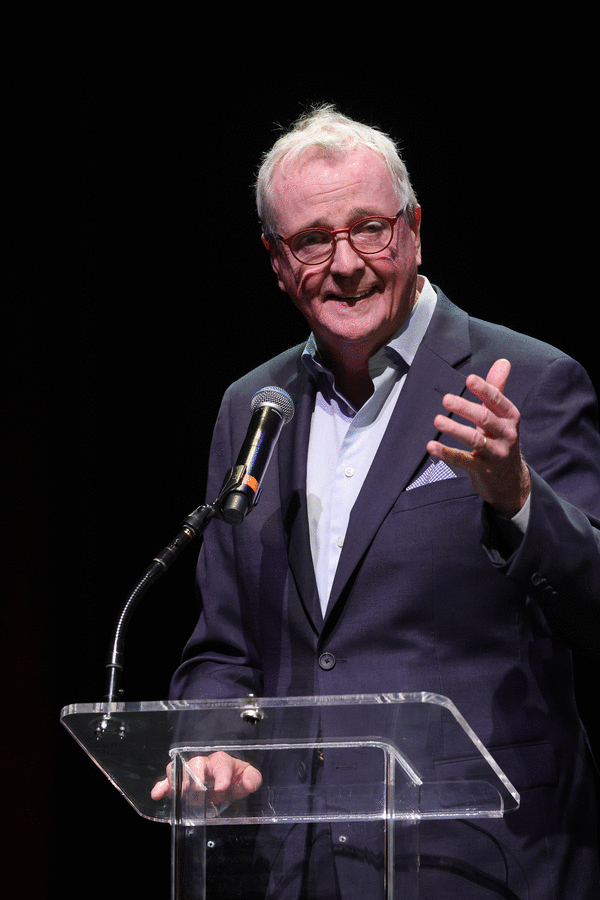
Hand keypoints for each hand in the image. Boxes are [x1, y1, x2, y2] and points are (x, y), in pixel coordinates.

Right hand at [151, 751, 261, 805]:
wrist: (225, 784)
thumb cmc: (234, 779)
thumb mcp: (247, 779)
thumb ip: (252, 779)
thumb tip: (248, 783)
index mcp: (222, 762)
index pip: (221, 764)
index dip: (221, 775)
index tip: (221, 788)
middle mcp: (204, 764)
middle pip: (197, 763)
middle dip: (195, 775)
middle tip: (197, 790)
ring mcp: (190, 773)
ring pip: (180, 768)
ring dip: (176, 779)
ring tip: (176, 791)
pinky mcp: (180, 784)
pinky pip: (168, 781)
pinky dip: (162, 786)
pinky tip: (157, 794)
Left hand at [426, 359, 530, 517]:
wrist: (511, 480)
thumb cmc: (501, 440)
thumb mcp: (502, 416)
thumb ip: (498, 388)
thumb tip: (503, 361)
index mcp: (510, 418)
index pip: (497, 401)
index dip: (484, 390)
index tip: (469, 379)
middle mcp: (506, 435)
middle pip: (485, 419)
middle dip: (466, 408)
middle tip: (446, 399)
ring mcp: (495, 454)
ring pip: (475, 440)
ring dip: (455, 429)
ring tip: (437, 421)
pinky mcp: (482, 470)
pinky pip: (463, 461)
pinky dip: (447, 453)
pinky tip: (431, 446)